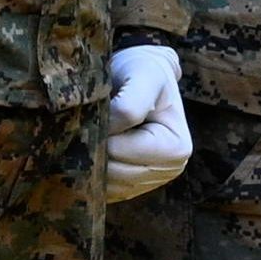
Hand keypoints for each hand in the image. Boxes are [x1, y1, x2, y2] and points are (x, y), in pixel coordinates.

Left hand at [101, 44, 190, 201]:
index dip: (101, 133)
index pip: (120, 152)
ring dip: (87, 159)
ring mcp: (148, 182)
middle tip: (84, 120)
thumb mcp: (143, 75)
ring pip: (103, 184)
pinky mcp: (130, 186)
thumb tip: (108, 134)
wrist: (138, 73)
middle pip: (111, 172)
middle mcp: (168, 170)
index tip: (97, 109)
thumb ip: (130, 104)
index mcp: (176, 148)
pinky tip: (88, 145)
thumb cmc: (143, 70)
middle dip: (92, 148)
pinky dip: (88, 170)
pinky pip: (99, 189)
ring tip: (87, 129)